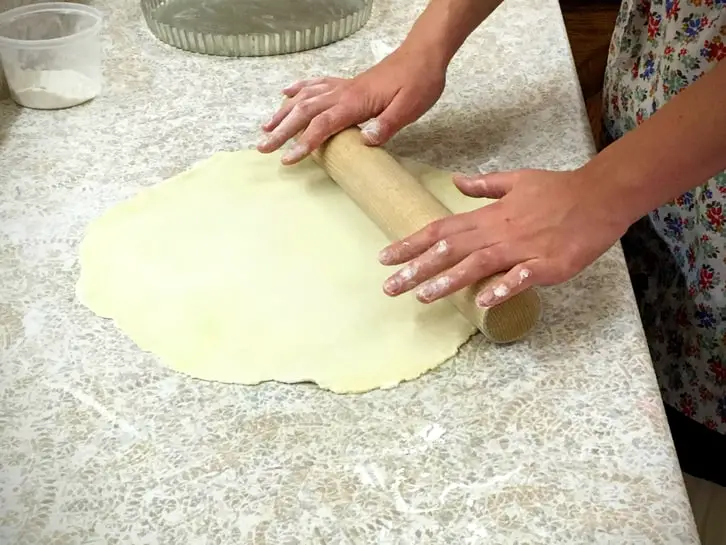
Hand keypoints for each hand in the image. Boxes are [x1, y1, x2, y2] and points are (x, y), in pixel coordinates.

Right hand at [256, 45, 446, 163]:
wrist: (424, 54)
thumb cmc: (419, 81)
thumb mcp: (409, 107)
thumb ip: (386, 124)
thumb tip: (365, 140)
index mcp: (355, 102)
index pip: (323, 125)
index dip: (304, 143)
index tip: (288, 159)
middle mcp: (343, 93)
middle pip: (305, 112)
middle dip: (282, 131)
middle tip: (263, 147)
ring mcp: (344, 86)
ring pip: (305, 98)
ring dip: (284, 113)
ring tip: (266, 128)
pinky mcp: (349, 83)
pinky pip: (317, 84)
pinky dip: (298, 89)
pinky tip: (286, 94)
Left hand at [377, 168, 630, 306]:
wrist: (600, 195)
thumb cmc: (558, 189)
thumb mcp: (516, 181)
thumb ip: (484, 186)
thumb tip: (456, 182)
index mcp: (489, 216)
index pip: (441, 231)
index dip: (411, 244)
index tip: (385, 257)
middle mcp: (499, 232)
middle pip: (451, 251)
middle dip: (417, 268)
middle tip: (389, 286)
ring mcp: (523, 248)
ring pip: (478, 264)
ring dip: (449, 280)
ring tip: (422, 296)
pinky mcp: (548, 263)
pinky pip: (523, 276)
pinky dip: (504, 287)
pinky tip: (485, 301)